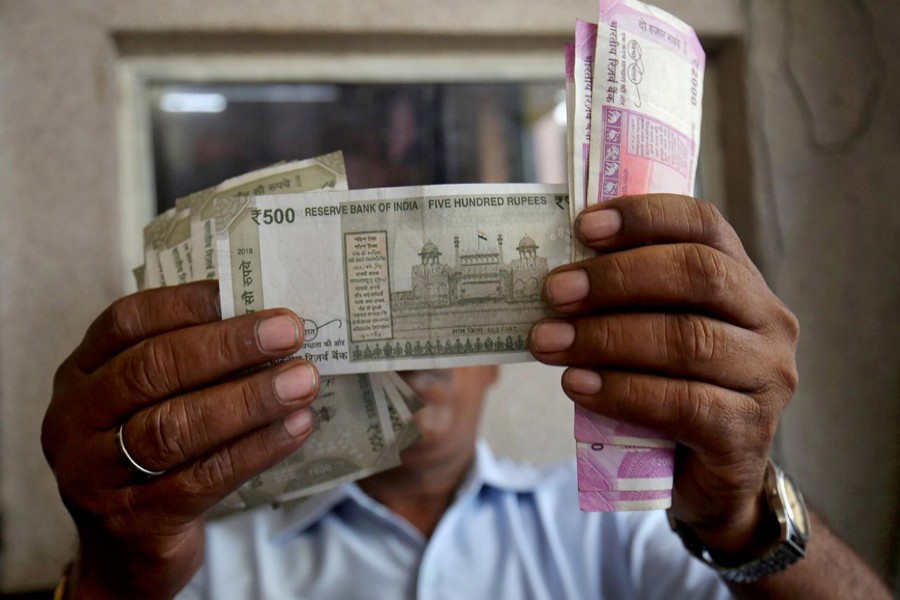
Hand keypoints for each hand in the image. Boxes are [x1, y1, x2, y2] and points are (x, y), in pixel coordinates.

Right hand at [42, 281, 319, 598]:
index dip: (189, 303)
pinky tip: (297, 428)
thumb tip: (270, 321)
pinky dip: (256, 450)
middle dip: (228, 346)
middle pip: (151, 370)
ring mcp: (95, 475)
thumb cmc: (152, 456)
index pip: (127, 322)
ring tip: (303, 380)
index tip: (252, 290)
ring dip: (248, 399)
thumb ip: (189, 363)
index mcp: (81, 374)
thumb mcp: (150, 403)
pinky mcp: (133, 521)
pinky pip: (201, 479)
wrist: (126, 551)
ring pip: (174, 427)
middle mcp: (75, 420)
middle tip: (290, 332)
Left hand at [529, 195, 799, 557]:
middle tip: (554, 291)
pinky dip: (621, 391)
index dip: (644, 217)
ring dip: (606, 337)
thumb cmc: (668, 387)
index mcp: (743, 281)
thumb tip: (553, 273)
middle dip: (617, 278)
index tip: (583, 226)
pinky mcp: (748, 433)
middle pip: (698, 275)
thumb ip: (625, 299)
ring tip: (548, 342)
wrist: (705, 475)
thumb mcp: (651, 332)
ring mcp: (767, 378)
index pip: (704, 225)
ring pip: (687, 341)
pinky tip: (576, 385)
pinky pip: (682, 404)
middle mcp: (768, 321)